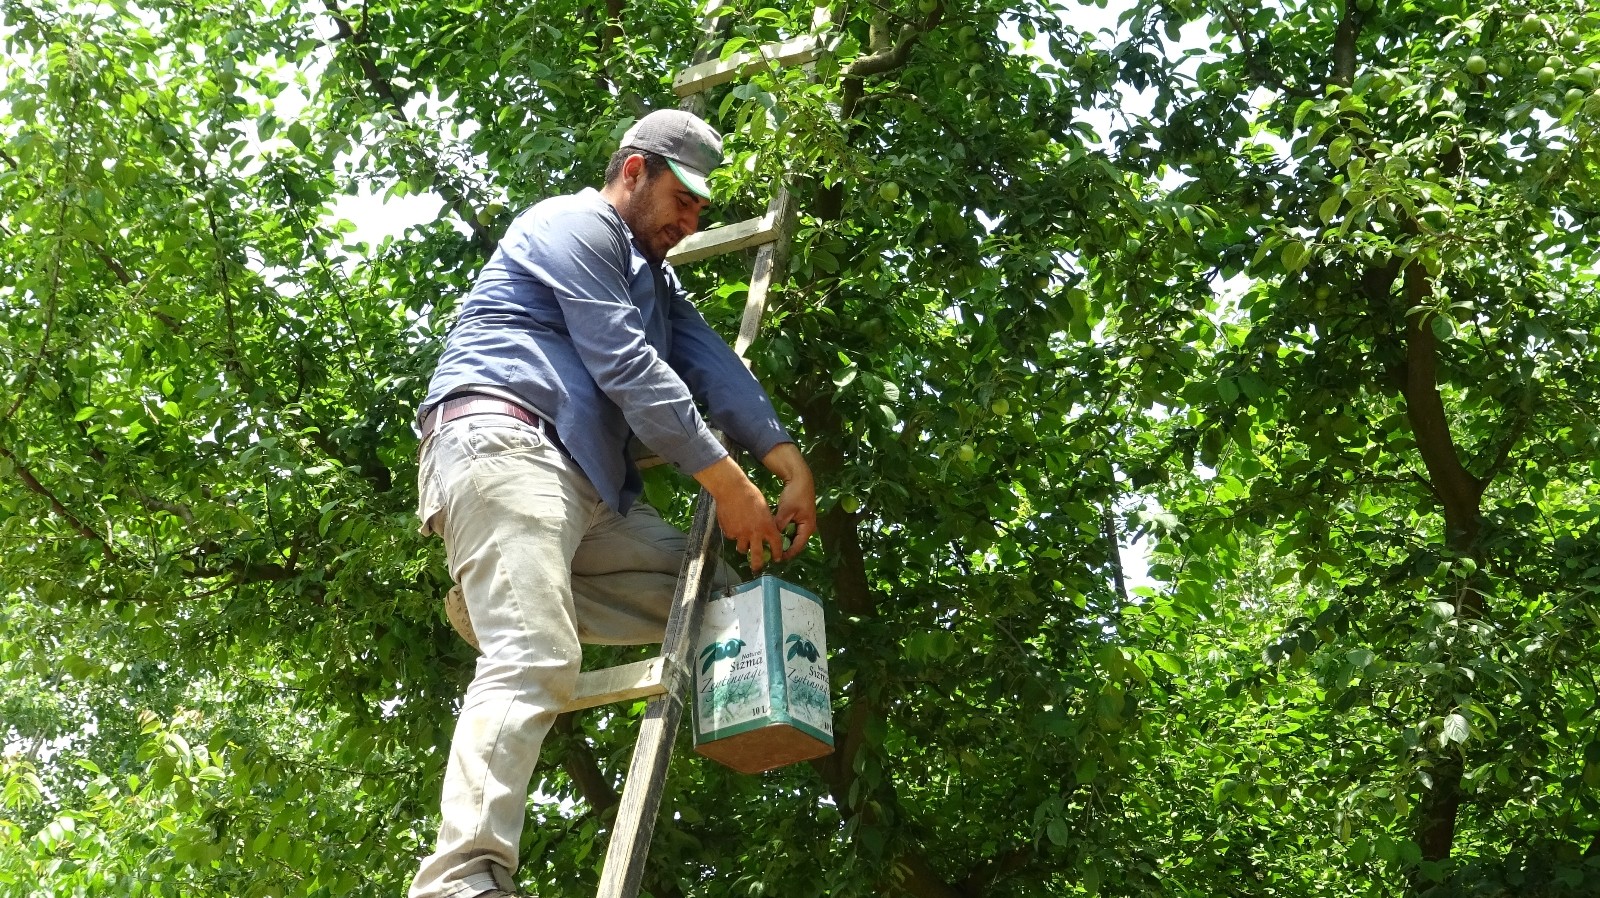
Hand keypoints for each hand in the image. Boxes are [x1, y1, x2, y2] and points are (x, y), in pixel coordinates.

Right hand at [693, 456, 786, 572]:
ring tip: (743, 544)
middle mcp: (754, 534)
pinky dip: (733, 535)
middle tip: (757, 569)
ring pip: (742, 548)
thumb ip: (766, 522)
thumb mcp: (764, 508)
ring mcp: (740, 534)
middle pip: (757, 556)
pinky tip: (733, 525)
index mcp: (767, 527)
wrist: (732, 490)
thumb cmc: (751, 495)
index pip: (776, 545)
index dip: (777, 553)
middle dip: (758, 565)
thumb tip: (766, 530)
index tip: (777, 558)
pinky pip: (732, 538)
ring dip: (743, 547)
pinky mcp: (729, 532)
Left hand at [770, 471, 815, 562]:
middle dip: (785, 549)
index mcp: (808, 527)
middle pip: (796, 543)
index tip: (776, 559)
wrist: (800, 478)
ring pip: (793, 537)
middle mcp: (808, 527)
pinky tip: (773, 535)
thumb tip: (771, 538)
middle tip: (770, 554)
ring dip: (783, 541)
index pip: (798, 546)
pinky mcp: (799, 518)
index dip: (787, 553)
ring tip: (770, 546)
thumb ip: (780, 525)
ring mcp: (804, 523)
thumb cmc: (795, 494)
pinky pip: (791, 530)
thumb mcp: (786, 510)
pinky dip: (784, 533)